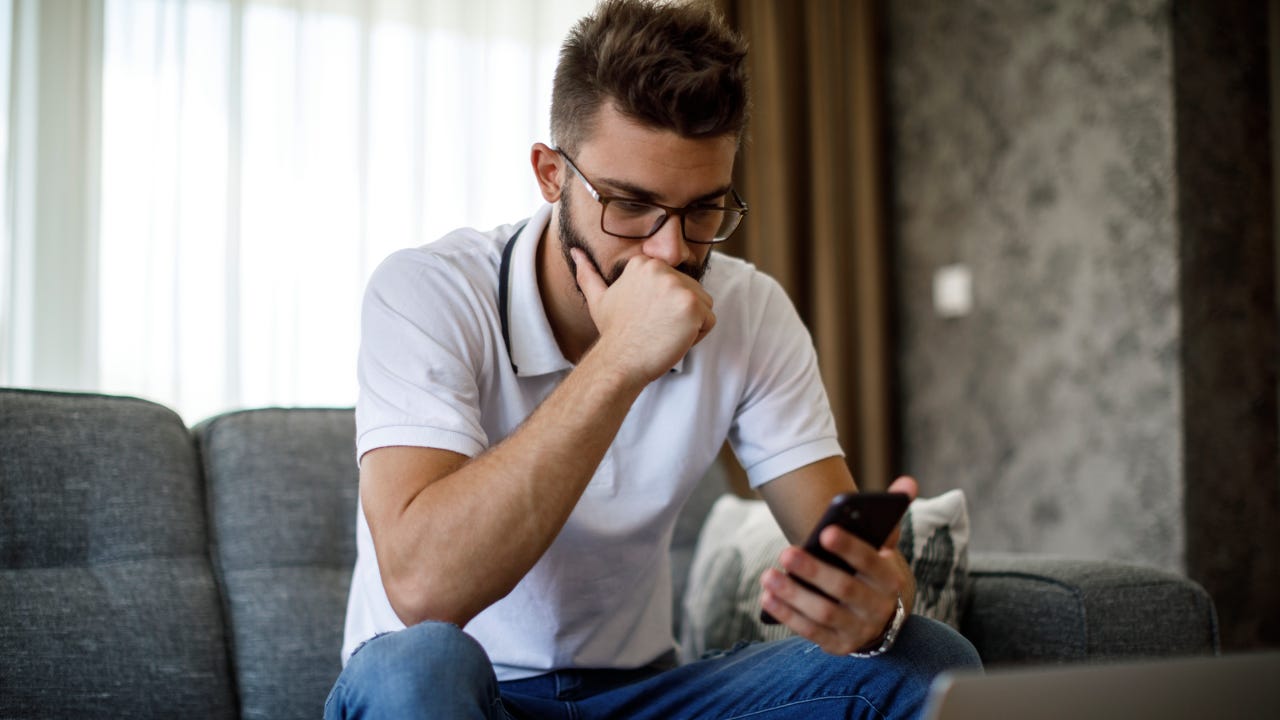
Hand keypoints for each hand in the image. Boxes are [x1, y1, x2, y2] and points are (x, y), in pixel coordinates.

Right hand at [572, 248, 715, 383]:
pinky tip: (672, 340)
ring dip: (689, 325)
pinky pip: (709, 321)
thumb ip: (588, 273)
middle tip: (654, 329)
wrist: (619, 361)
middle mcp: (663, 269)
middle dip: (678, 315)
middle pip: (692, 292)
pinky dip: (697, 337)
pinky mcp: (693, 306)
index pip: (676, 282)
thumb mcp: (598, 298)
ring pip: (703, 305)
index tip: (646, 318)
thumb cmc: (613, 333)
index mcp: (645, 263)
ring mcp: (679, 287)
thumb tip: (575, 252)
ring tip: (663, 334)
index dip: (664, 306)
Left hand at [760, 476, 918, 654]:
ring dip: (794, 594)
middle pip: (844, 588)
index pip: (872, 562)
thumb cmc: (871, 570)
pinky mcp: (837, 645)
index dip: (850, 547)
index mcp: (890, 579)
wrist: (879, 616)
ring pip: (824, 612)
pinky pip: (810, 631)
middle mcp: (878, 607)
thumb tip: (907, 481)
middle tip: (786, 551)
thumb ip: (890, 515)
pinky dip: (788, 614)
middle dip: (814, 571)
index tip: (825, 531)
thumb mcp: (883, 546)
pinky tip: (768, 597)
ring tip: (768, 575)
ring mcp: (858, 630)